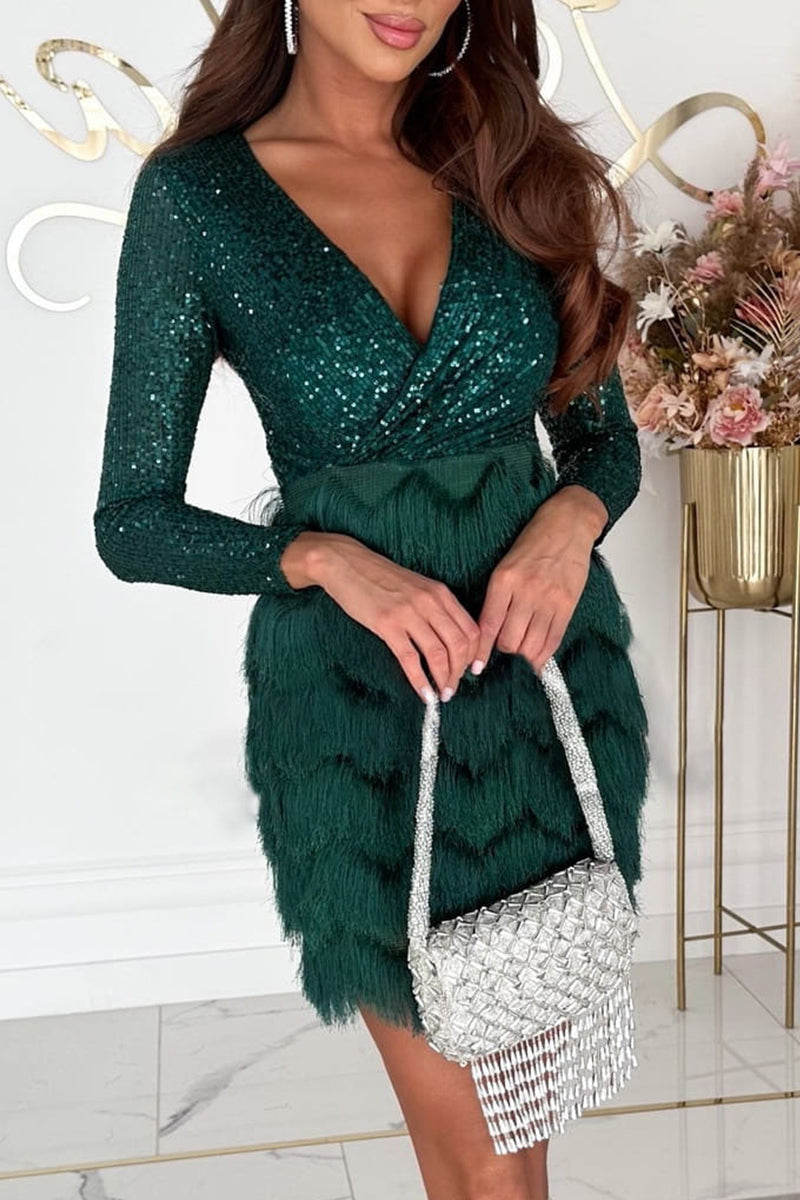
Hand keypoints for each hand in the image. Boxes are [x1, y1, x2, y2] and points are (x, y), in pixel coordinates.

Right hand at [281, 530, 480, 702]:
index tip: (469, 673)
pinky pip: (410, 659)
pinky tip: (423, 693)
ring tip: (441, 695)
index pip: (471, 629)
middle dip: (459, 673)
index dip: (474, 656)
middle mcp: (430, 602)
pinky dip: (420, 681)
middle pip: (459, 645)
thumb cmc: (379, 578)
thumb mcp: (417, 586)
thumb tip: (448, 641)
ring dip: (443, 680)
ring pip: (438, 654)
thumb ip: (435, 608)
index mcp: (440, 593)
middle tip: (453, 689)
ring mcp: (408, 612)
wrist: (346, 564)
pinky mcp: (387, 624)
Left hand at [471, 486, 606, 676]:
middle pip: (509, 641)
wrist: (569, 524)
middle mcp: (525, 591)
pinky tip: (538, 660)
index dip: (480, 651)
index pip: (487, 625)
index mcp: (503, 580)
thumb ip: (498, 597)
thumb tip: (490, 632)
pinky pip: (553, 640)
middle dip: (505, 651)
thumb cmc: (535, 542)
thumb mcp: (506, 564)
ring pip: (531, 645)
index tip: (476, 667)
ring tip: (522, 652)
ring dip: (524, 655)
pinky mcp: (568, 605)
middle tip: (505, 649)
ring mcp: (548, 600)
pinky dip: (543, 655)